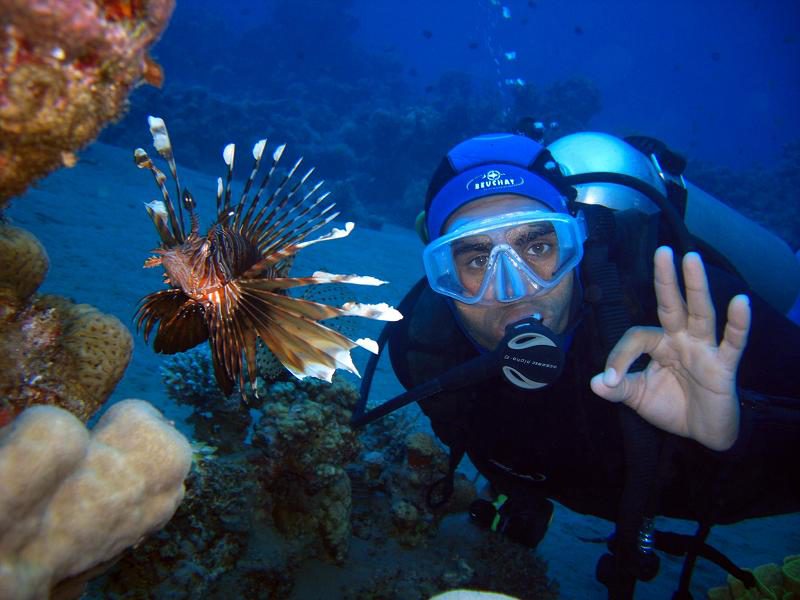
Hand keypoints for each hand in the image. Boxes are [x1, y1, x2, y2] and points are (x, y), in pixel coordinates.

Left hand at [590, 246, 750, 450]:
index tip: (610, 380)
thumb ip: (617, 389)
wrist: (703, 434)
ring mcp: (704, 349)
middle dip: (665, 279)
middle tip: (661, 250)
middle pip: (672, 304)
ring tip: (691, 259)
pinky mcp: (724, 366)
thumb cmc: (672, 406)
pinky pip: (732, 342)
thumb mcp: (638, 397)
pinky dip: (738, 323)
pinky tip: (740, 301)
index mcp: (660, 344)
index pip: (636, 337)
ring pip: (700, 313)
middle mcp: (682, 339)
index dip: (619, 356)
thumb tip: (595, 383)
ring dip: (695, 286)